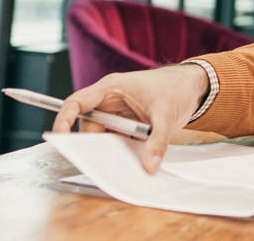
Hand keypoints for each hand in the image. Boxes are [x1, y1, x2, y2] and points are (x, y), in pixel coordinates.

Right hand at [51, 64, 209, 173]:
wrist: (194, 86)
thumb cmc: (176, 88)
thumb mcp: (167, 116)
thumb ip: (157, 142)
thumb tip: (149, 166)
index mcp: (111, 88)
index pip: (77, 103)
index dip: (64, 119)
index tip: (59, 138)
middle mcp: (110, 101)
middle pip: (89, 126)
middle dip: (93, 144)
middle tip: (100, 162)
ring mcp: (118, 114)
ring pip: (104, 137)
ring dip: (111, 149)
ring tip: (122, 161)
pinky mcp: (127, 125)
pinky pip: (117, 141)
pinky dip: (122, 151)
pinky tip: (132, 160)